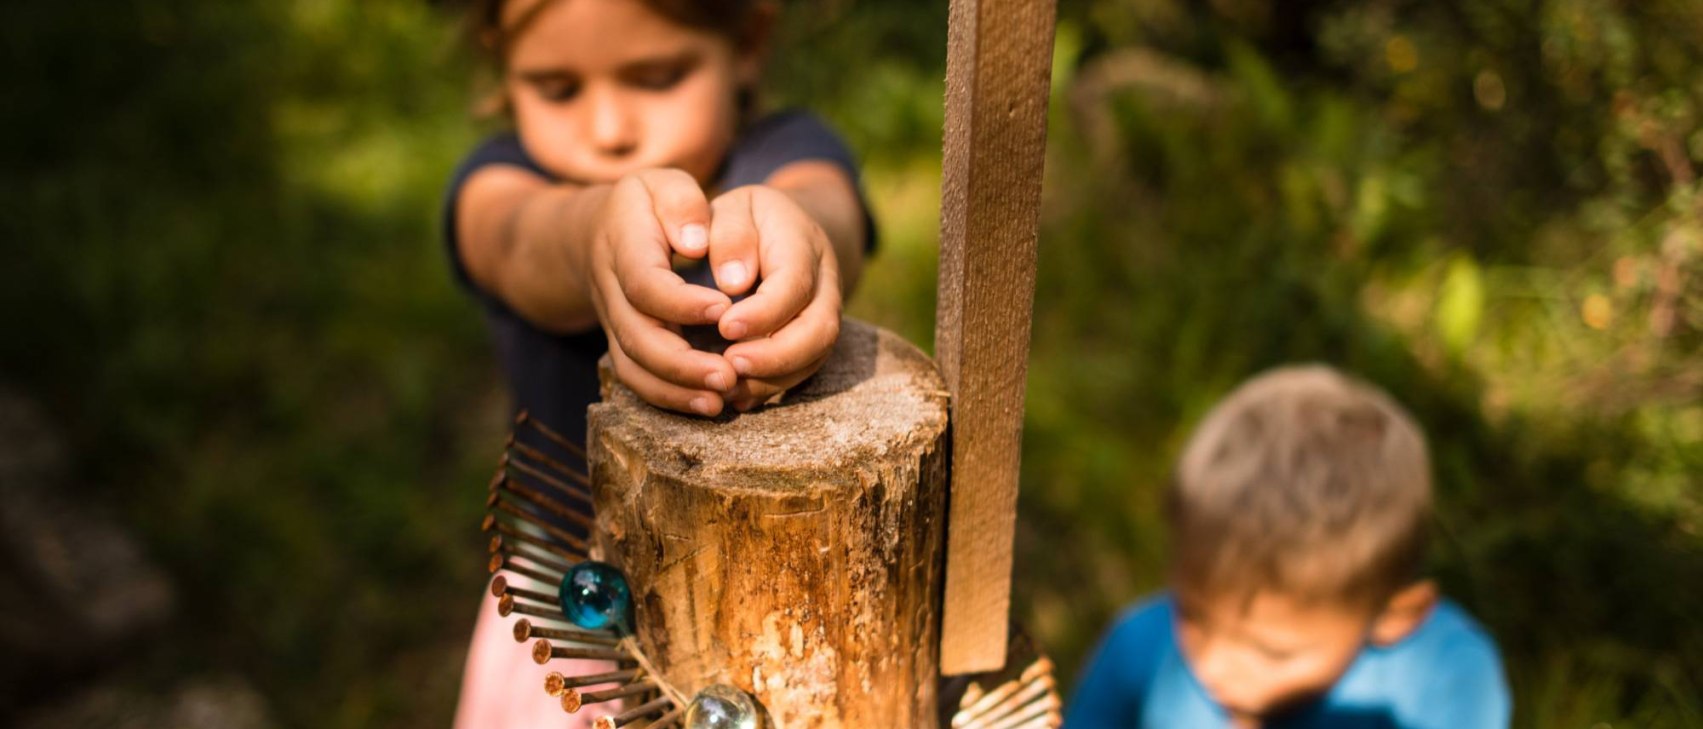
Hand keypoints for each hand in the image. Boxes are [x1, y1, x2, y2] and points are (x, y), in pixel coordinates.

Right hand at [585, 169, 737, 415]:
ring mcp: (614, 322)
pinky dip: (670, 398)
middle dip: (682, 363)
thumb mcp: (663, 184)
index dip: (681, 303)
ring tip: (721, 399)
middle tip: (729, 375)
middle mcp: (612, 290)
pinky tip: (708, 405)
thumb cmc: (647, 205)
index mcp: (622, 245)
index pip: (645, 283)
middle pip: (637, 337)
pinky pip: (638, 380)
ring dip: (677, 390)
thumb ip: (681, 203)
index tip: (725, 309)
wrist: (598, 233)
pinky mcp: (624, 344)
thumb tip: (697, 242)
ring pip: (635, 367)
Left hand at [704, 185, 842, 410]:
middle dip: (776, 356)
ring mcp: (825, 312)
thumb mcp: (732, 208)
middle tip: (731, 365)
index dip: (764, 312)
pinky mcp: (813, 337)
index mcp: (803, 242)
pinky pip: (803, 370)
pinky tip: (737, 396)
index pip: (794, 284)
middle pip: (820, 329)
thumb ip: (730, 235)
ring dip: (773, 378)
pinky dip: (771, 387)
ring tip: (728, 388)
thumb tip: (732, 282)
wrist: (781, 227)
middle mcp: (825, 282)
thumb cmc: (745, 218)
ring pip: (815, 356)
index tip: (725, 327)